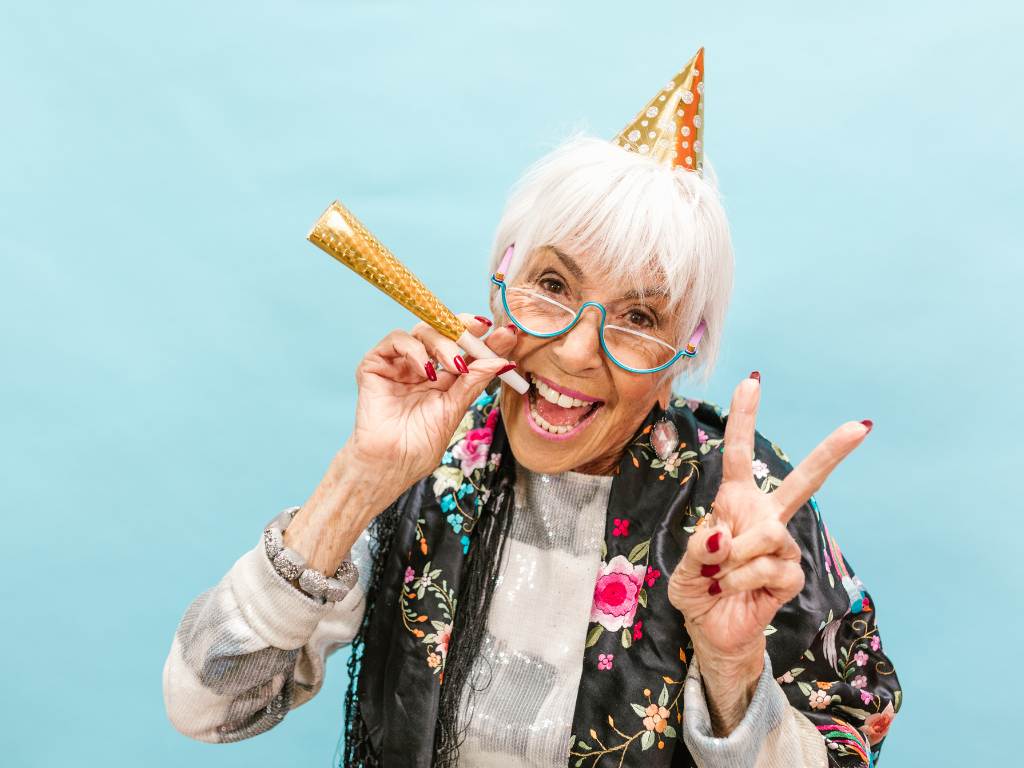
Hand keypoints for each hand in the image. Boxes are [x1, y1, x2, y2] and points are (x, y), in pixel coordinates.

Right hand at [345, 314, 516, 501]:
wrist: (391, 462)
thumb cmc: (420, 444)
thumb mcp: (454, 409)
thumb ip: (473, 382)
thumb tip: (502, 361)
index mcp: (444, 378)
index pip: (465, 350)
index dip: (484, 339)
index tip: (506, 334)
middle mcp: (422, 366)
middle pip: (444, 332)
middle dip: (465, 327)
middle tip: (481, 330)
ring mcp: (399, 364)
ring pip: (423, 331)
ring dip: (443, 343)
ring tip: (453, 366)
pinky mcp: (376, 363)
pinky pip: (397, 339)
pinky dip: (414, 349)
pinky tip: (424, 370)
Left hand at [666, 373, 870, 730]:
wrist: (709, 627)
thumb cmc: (697, 587)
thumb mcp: (683, 564)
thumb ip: (698, 546)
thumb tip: (723, 535)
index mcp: (734, 502)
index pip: (738, 455)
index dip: (744, 417)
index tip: (751, 380)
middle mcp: (764, 517)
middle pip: (804, 482)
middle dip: (831, 453)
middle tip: (861, 426)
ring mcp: (781, 546)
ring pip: (766, 535)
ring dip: (732, 559)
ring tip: (719, 575)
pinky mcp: (791, 575)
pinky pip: (769, 567)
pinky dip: (742, 579)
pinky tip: (737, 589)